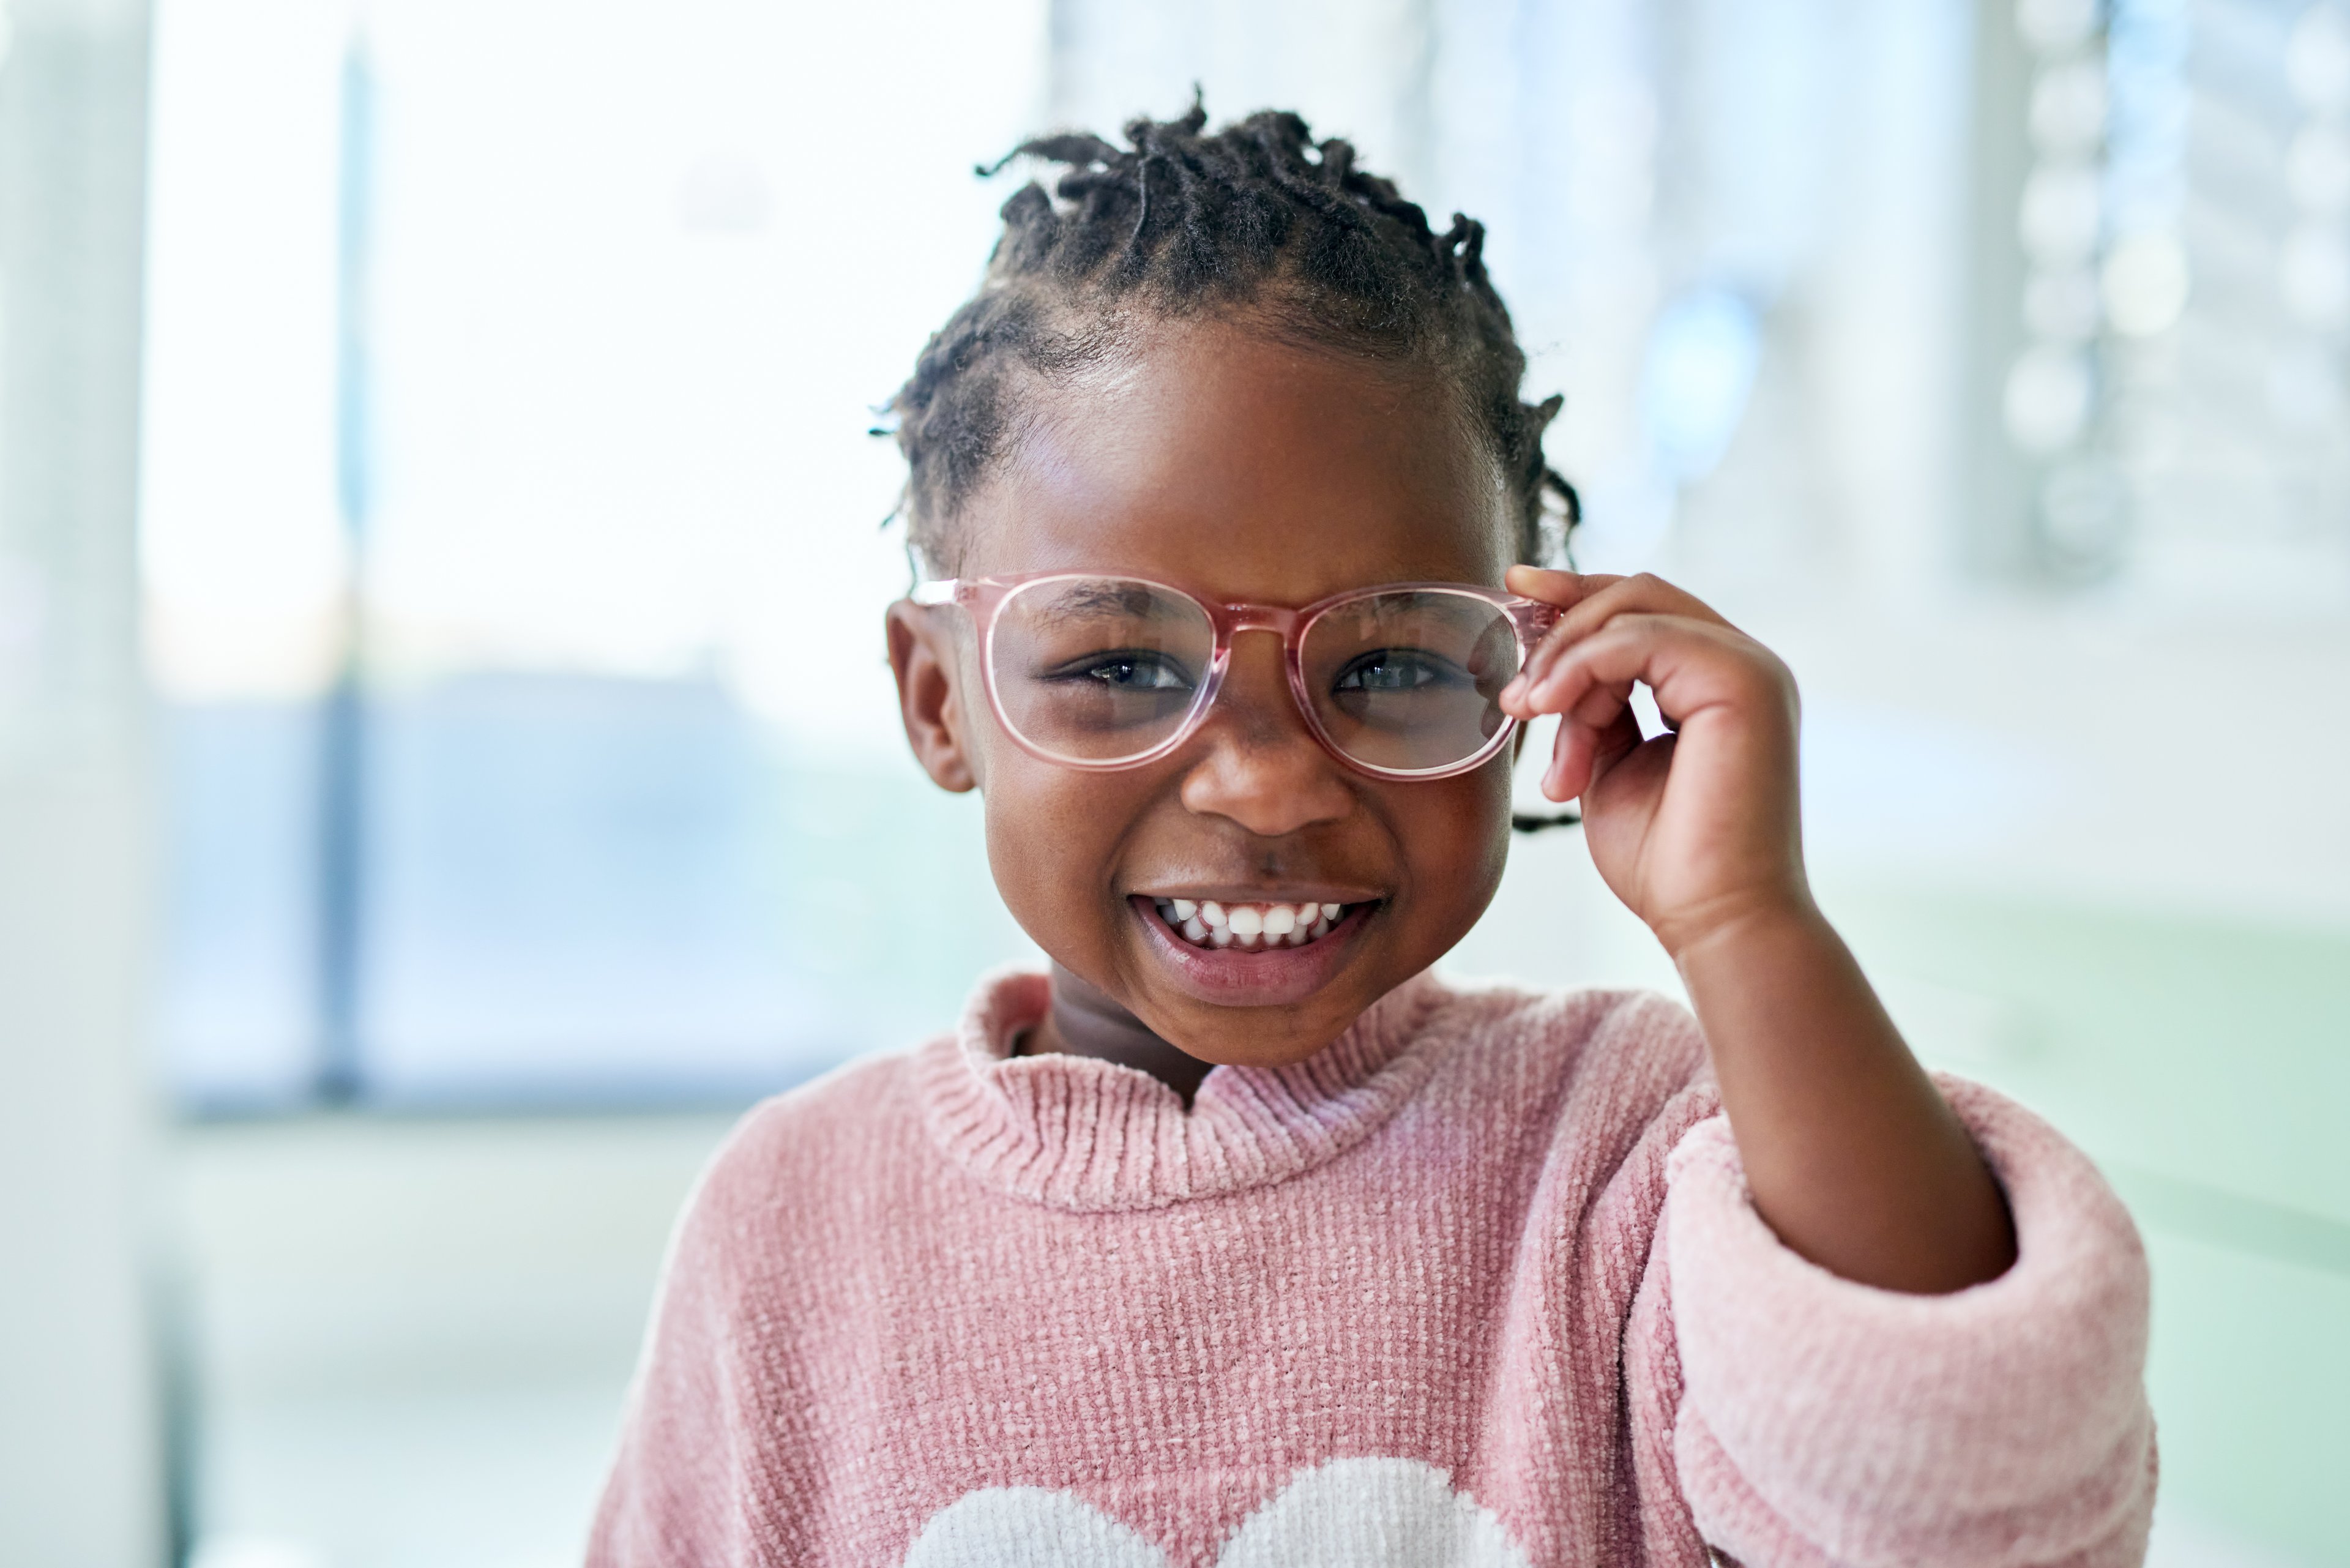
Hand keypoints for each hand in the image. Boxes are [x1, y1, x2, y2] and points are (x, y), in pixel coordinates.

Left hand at [1498, 567, 1808, 957]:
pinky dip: (1582, 667)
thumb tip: (1554, 675)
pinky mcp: (1743, 680)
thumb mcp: (1609, 769)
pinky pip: (1641, 639)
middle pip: (1639, 593)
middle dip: (1562, 616)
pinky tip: (1548, 708)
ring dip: (1565, 659)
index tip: (1514, 591)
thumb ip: (1593, 714)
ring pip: (1634, 609)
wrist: (1714, 920)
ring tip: (1529, 714)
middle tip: (1512, 681)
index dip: (1576, 595)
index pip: (1644, 610)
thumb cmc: (1667, 862)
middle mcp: (1742, 664)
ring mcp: (1749, 668)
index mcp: (1716, 682)